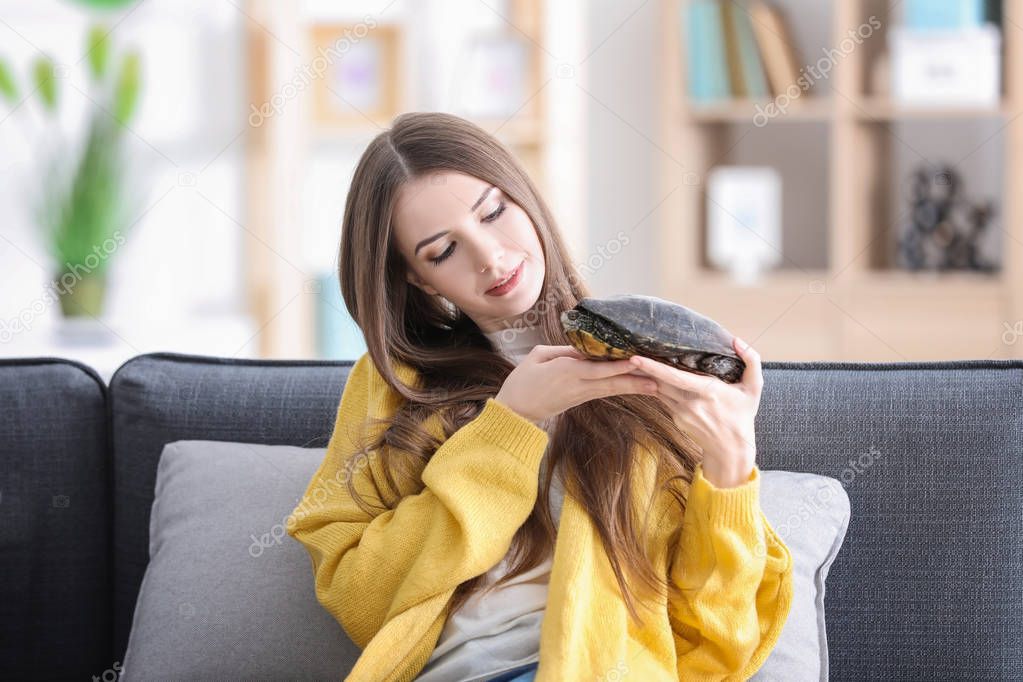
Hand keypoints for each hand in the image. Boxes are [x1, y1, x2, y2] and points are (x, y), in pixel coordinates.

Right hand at [494, 345, 659, 425]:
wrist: (515, 412)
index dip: (619, 366)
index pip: (598, 369)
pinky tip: (635, 387)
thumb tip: (583, 348)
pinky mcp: (580, 400)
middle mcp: (578, 385)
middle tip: (661, 379)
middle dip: (637, 380)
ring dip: (634, 387)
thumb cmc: (522, 381)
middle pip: (612, 382)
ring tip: (656, 386)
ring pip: (611, 389)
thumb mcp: (537, 357)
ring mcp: (580, 395)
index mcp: (566, 373)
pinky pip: (604, 392)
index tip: (639, 362)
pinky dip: (620, 388)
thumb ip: (561, 351)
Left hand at [628, 337, 761, 487]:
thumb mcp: (754, 388)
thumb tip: (737, 340)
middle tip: (624, 350)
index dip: (654, 367)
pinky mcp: (675, 417)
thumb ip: (751, 361)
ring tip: (632, 359)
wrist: (731, 449)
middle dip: (642, 367)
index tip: (636, 358)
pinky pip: (663, 397)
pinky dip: (655, 386)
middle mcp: (689, 402)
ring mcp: (680, 412)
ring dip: (645, 376)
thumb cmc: (742, 416)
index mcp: (707, 392)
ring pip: (658, 389)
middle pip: (660, 381)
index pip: (675, 377)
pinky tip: (647, 375)